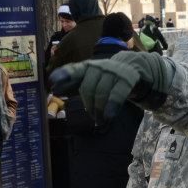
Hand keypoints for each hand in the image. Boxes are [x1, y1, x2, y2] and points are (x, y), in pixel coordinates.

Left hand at [49, 51, 172, 119]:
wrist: (133, 68)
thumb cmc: (105, 77)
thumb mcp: (89, 78)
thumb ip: (72, 84)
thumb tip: (55, 90)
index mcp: (87, 67)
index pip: (73, 70)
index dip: (63, 75)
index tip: (54, 82)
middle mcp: (99, 67)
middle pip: (87, 87)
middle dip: (88, 104)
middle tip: (92, 116)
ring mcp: (113, 72)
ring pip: (101, 92)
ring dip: (99, 109)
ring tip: (100, 120)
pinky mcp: (127, 79)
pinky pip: (117, 94)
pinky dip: (111, 106)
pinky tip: (108, 117)